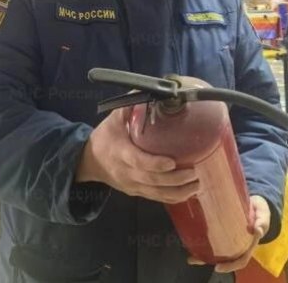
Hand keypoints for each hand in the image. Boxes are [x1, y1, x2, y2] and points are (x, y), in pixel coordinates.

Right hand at [75, 107, 199, 203]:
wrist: (90, 162)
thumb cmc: (105, 137)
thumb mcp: (113, 119)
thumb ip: (130, 105)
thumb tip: (152, 89)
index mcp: (120, 153)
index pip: (138, 161)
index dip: (155, 164)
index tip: (172, 162)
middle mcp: (126, 172)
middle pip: (151, 181)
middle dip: (174, 180)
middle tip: (194, 173)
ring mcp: (132, 185)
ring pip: (156, 193)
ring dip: (177, 191)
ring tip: (197, 185)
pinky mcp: (137, 192)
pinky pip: (156, 198)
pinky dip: (173, 197)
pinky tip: (189, 193)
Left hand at [188, 195, 270, 272]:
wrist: (255, 202)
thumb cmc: (260, 211)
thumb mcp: (263, 215)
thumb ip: (262, 221)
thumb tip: (258, 229)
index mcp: (248, 245)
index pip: (240, 260)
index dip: (230, 266)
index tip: (217, 268)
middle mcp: (237, 245)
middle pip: (223, 258)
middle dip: (209, 261)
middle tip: (195, 260)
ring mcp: (229, 238)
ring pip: (215, 250)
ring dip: (202, 254)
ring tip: (190, 256)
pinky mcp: (222, 229)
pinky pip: (212, 238)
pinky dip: (201, 240)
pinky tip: (191, 239)